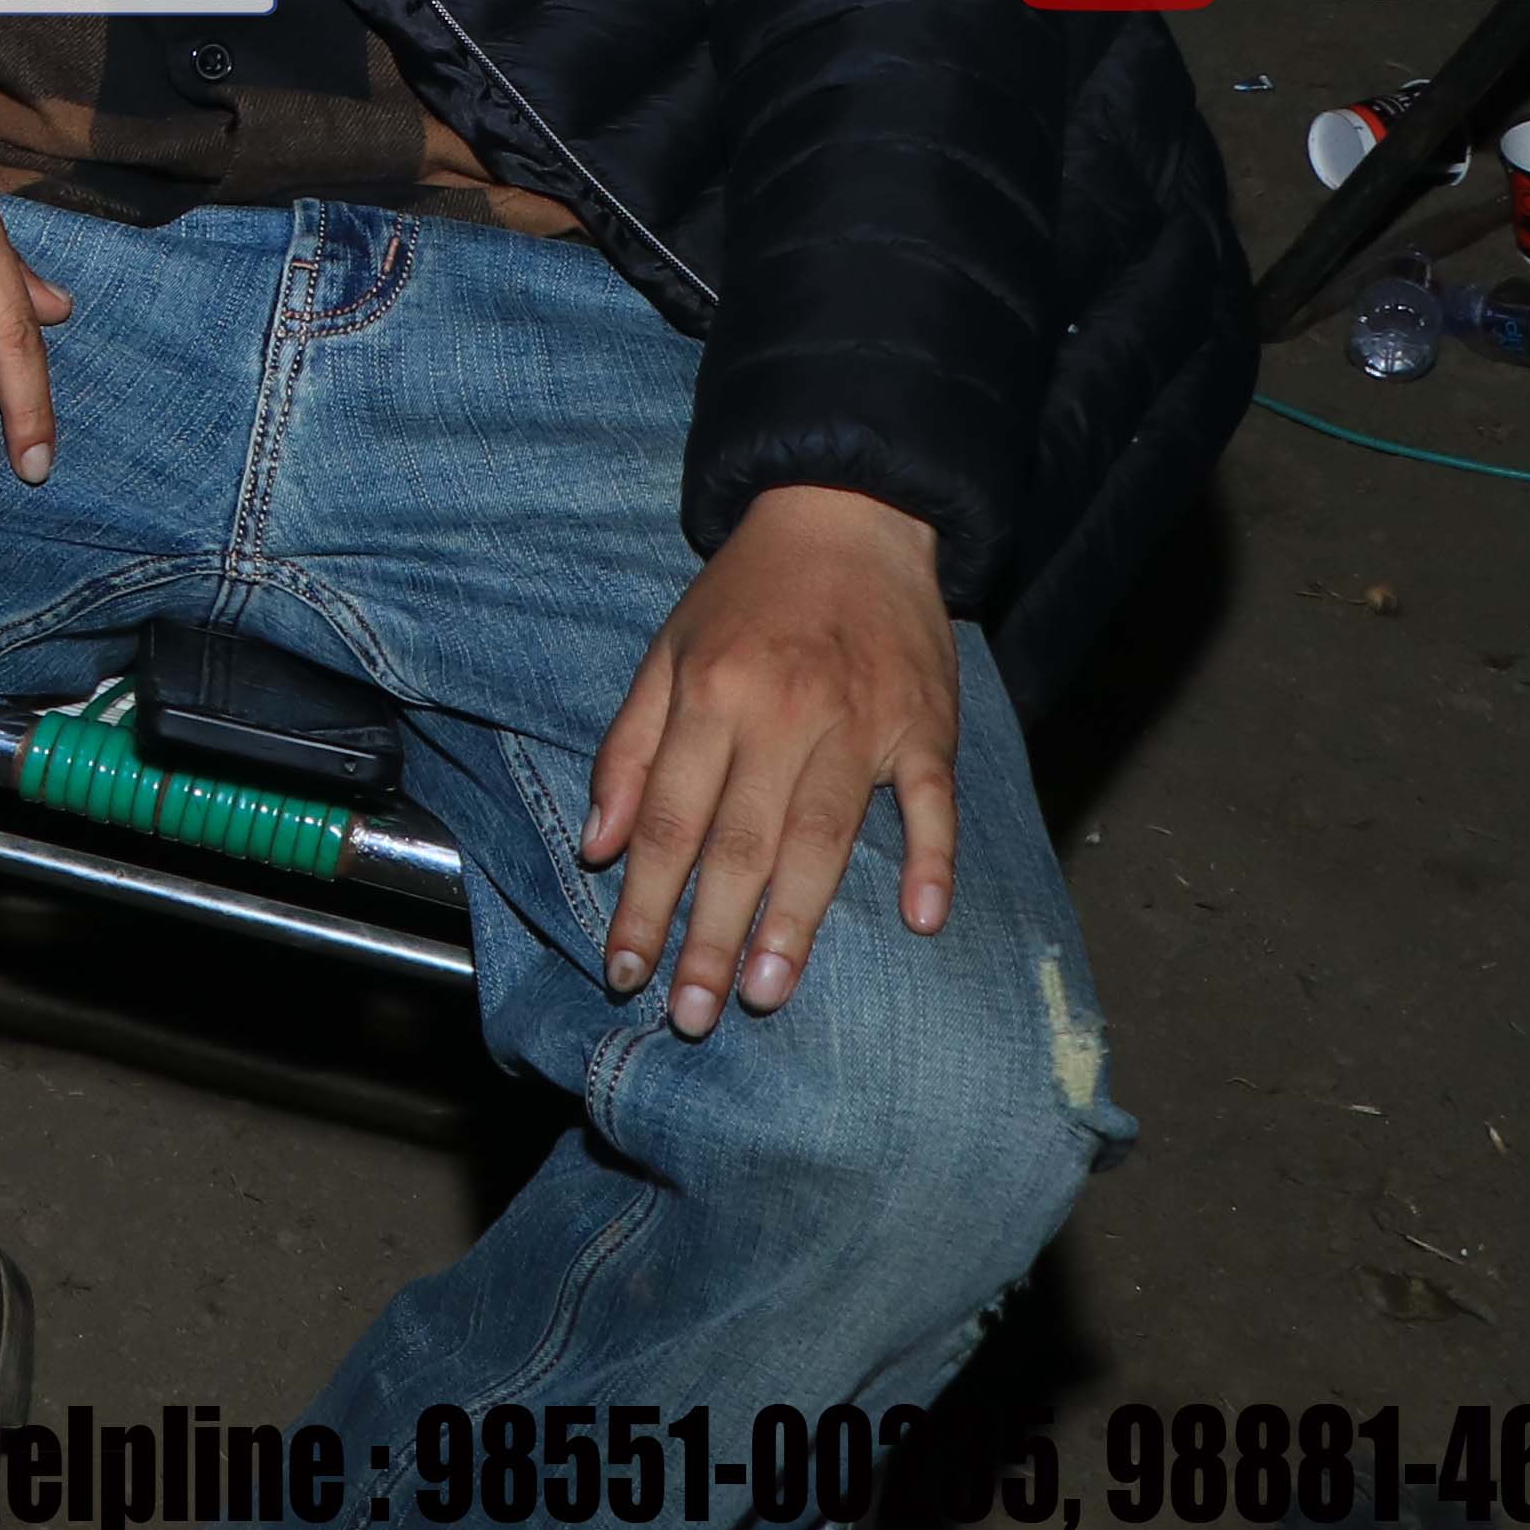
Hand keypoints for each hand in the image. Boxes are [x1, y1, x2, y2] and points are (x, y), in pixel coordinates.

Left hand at [581, 483, 962, 1038]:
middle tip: (693, 1015)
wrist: (848, 514)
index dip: (641, 900)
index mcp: (711, 696)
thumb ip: (628, 750)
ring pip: (824, 837)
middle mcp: (783, 714)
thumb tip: (596, 844)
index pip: (666, 820)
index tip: (623, 970)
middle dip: (711, 936)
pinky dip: (929, 860)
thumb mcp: (665, 655)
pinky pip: (933, 803)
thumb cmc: (745, 597)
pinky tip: (920, 919)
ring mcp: (862, 723)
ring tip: (769, 993)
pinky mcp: (927, 726)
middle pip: (740, 843)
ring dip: (796, 920)